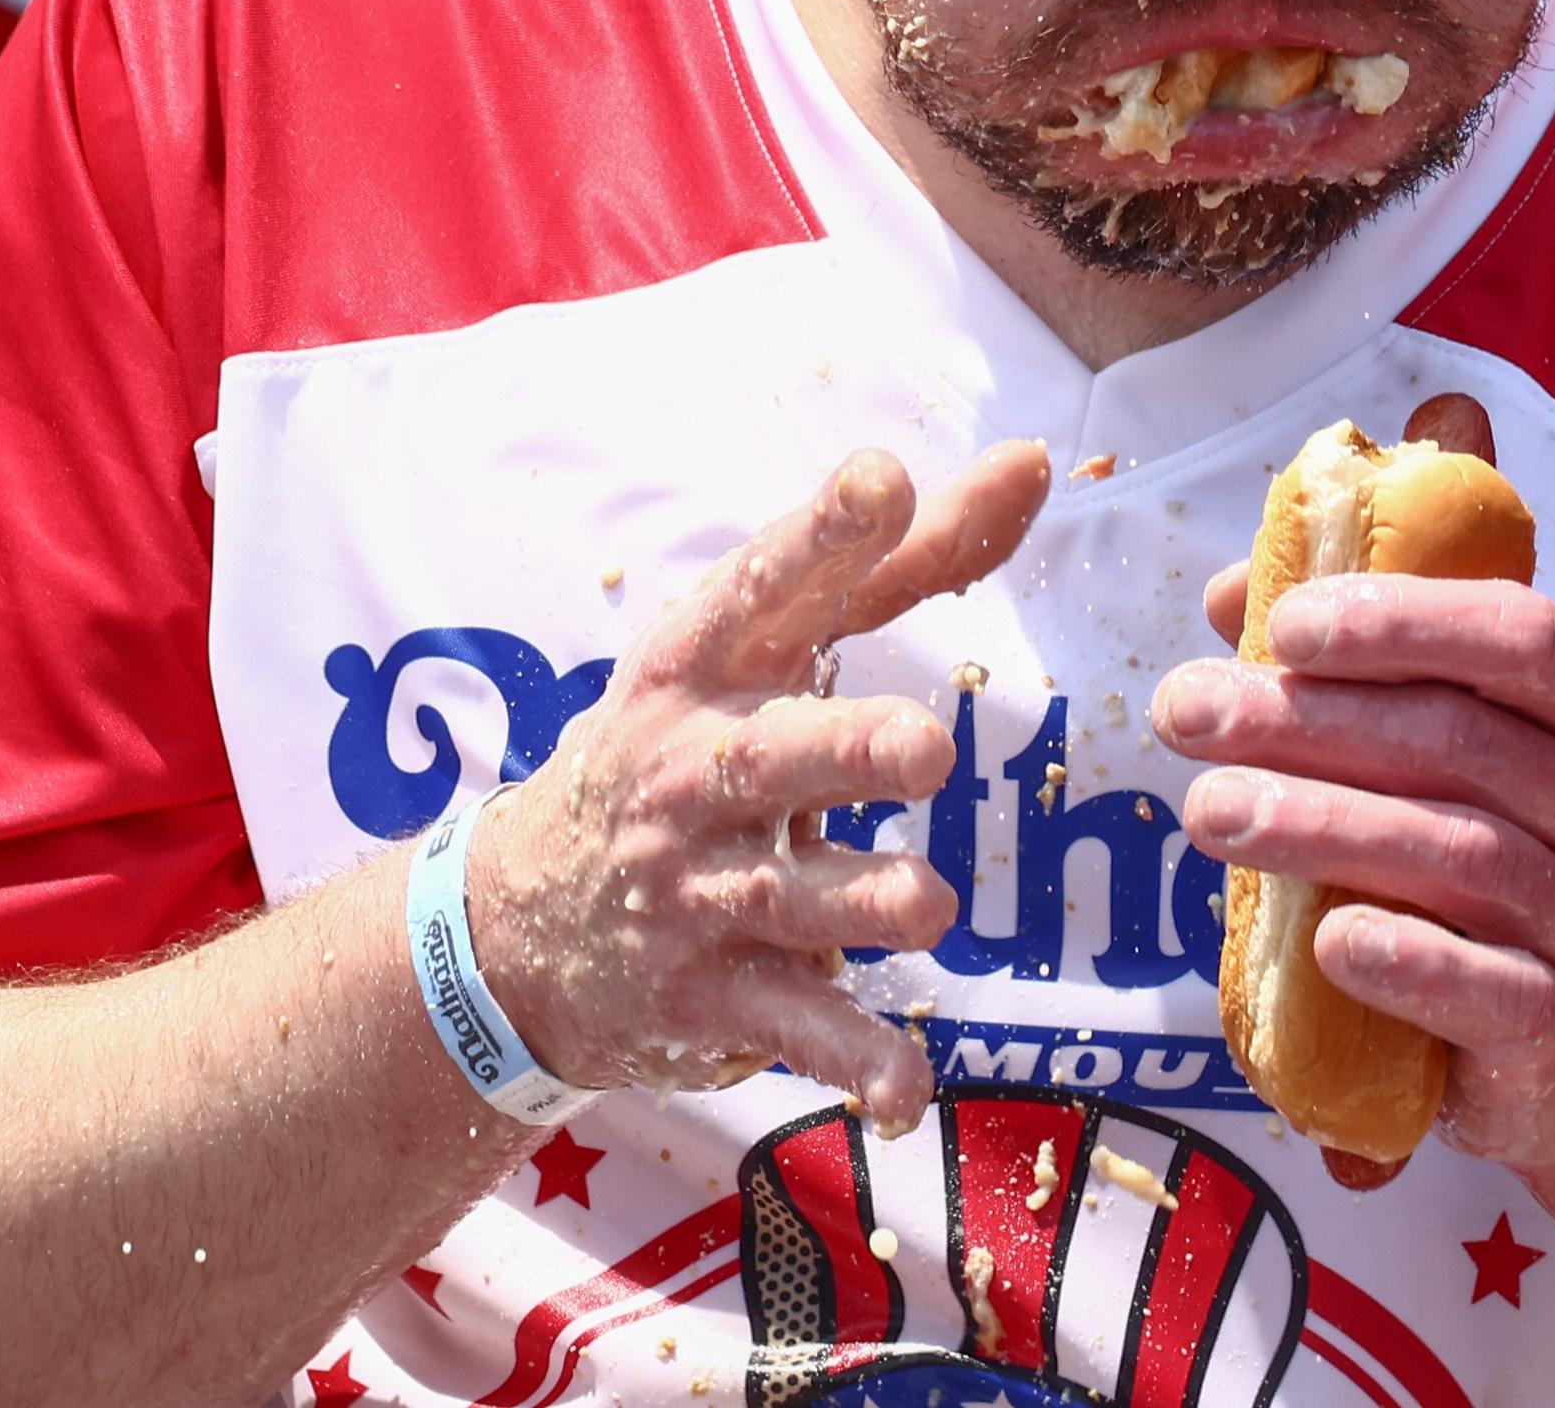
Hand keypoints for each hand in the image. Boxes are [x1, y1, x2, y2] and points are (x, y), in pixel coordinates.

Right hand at [472, 441, 1049, 1132]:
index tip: (880, 481)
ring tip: (928, 905)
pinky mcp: (711, 993)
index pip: (766, 581)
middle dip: (849, 749)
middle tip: (926, 748)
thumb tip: (1033, 463)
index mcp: (708, 660)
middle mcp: (694, 766)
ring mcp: (698, 887)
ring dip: (864, 903)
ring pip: (791, 897)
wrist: (522, 923)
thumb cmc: (694, 740)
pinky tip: (907, 1090)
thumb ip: (906, 558)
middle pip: (775, 750)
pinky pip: (792, 1029)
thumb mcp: (768, 642)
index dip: (823, 532)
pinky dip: (849, 1060)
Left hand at [1154, 571, 1554, 1183]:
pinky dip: (1405, 960)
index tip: (1284, 627)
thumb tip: (1236, 596)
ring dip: (1320, 825)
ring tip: (1207, 808)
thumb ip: (1361, 657)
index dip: (1402, 620)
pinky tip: (1327, 940)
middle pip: (1462, 741)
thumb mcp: (1463, 737)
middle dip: (1309, 720)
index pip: (1521, 636)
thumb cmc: (1501, 842)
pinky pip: (1486, 990)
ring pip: (1458, 856)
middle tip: (1188, 712)